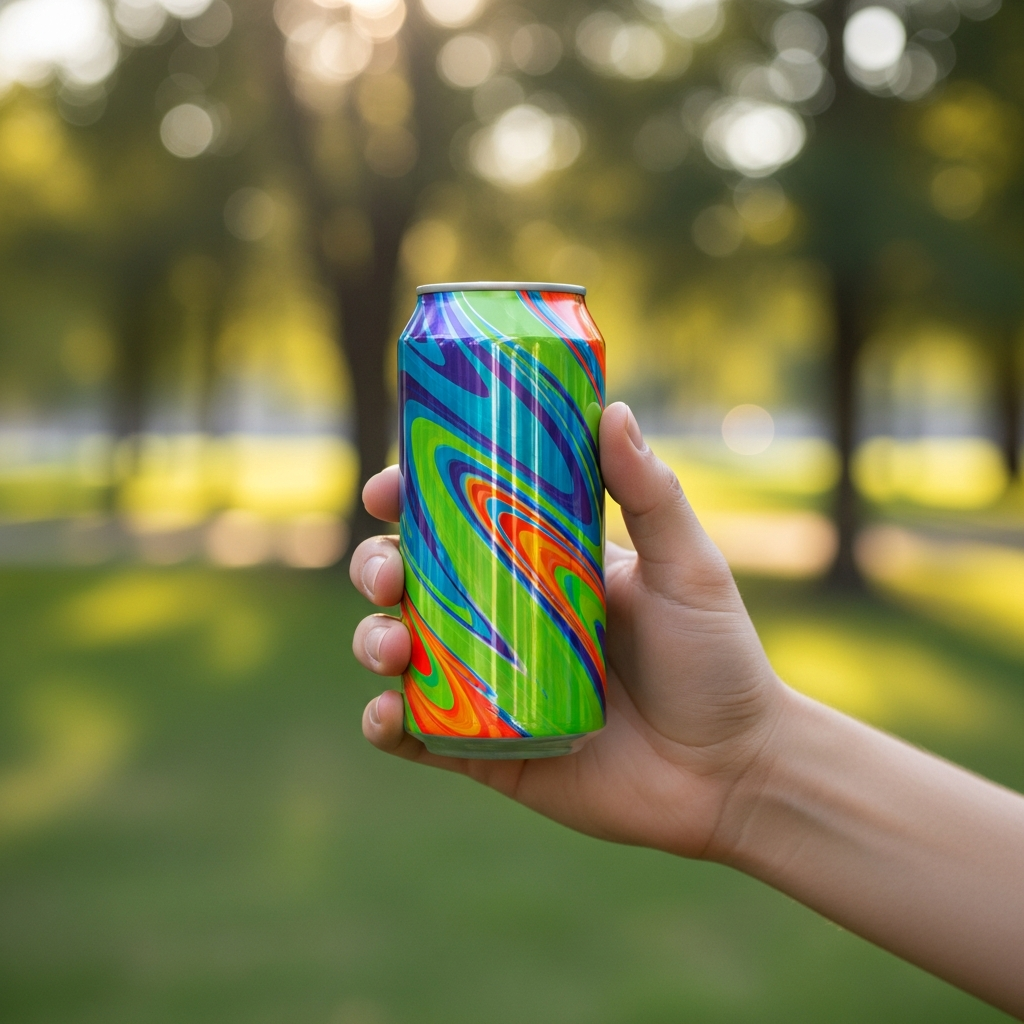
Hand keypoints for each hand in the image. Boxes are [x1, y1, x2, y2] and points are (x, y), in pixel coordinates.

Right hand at [349, 402, 784, 859]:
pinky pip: (417, 734)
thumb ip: (653, 494)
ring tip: (391, 646)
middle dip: (376, 569)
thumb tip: (616, 409)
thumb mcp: (686, 568)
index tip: (386, 488)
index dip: (408, 501)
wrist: (732, 772)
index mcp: (537, 568)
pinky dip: (384, 723)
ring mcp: (488, 686)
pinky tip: (386, 713)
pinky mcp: (485, 750)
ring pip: (401, 653)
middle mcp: (503, 621)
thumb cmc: (717, 661)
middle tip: (387, 575)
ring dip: (372, 640)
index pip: (455, 523)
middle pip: (410, 583)